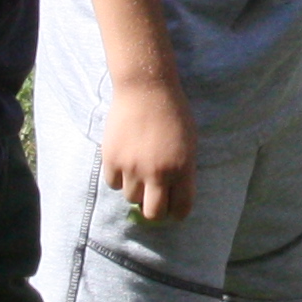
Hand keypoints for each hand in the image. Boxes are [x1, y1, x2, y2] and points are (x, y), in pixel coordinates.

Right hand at [102, 79, 196, 224]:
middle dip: (155, 208)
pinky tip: (124, 161)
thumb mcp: (189, 143)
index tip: (173, 208)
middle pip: (153, 213)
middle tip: (153, 197)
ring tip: (138, 169)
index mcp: (182, 169)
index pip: (181, 209)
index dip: (177, 212)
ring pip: (131, 198)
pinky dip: (118, 177)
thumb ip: (183, 170)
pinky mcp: (111, 160)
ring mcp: (132, 168)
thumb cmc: (173, 112)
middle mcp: (157, 173)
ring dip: (135, 188)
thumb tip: (173, 194)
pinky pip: (113, 183)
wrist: (145, 88)